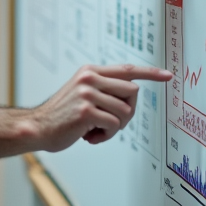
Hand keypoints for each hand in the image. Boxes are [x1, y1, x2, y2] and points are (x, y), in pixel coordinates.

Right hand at [30, 64, 172, 151]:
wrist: (37, 127)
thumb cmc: (62, 115)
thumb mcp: (82, 93)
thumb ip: (104, 88)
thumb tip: (132, 93)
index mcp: (91, 71)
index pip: (127, 69)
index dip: (150, 73)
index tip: (168, 75)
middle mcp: (90, 78)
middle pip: (132, 92)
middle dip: (127, 113)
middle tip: (109, 124)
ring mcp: (88, 93)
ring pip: (125, 112)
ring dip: (114, 128)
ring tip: (94, 130)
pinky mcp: (86, 111)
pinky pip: (114, 125)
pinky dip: (106, 136)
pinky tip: (89, 136)